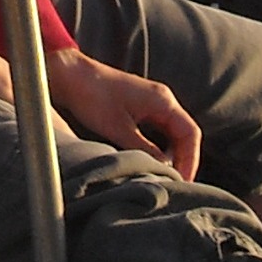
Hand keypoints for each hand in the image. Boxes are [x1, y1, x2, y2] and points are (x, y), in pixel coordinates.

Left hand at [44, 46, 199, 179]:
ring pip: (173, 133)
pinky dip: (161, 148)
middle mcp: (162, 100)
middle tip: (176, 186)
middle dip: (183, 161)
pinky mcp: (140, 107)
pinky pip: (160, 131)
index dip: (190, 160)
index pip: (190, 133)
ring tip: (166, 178)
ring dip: (172, 155)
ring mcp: (152, 102)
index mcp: (163, 101)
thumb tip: (165, 170)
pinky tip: (153, 162)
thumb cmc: (93, 97)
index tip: (183, 183)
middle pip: (185, 134)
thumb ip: (145, 150)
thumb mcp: (119, 129)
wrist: (71, 75)